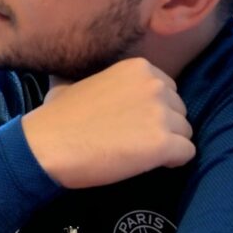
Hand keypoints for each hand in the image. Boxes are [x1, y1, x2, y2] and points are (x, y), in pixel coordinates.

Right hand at [19, 58, 193, 188]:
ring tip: (137, 154)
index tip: (133, 123)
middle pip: (180, 111)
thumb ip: (97, 80)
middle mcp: (156, 86)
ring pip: (185, 133)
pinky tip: (148, 164)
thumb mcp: (76, 82)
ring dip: (167, 145)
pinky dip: (172, 162)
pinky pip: (187, 154)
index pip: (168, 91)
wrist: (46, 146)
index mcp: (139, 68)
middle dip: (163, 127)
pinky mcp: (163, 144)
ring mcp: (161, 115)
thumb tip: (80, 82)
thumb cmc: (55, 116)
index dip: (153, 110)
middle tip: (134, 140)